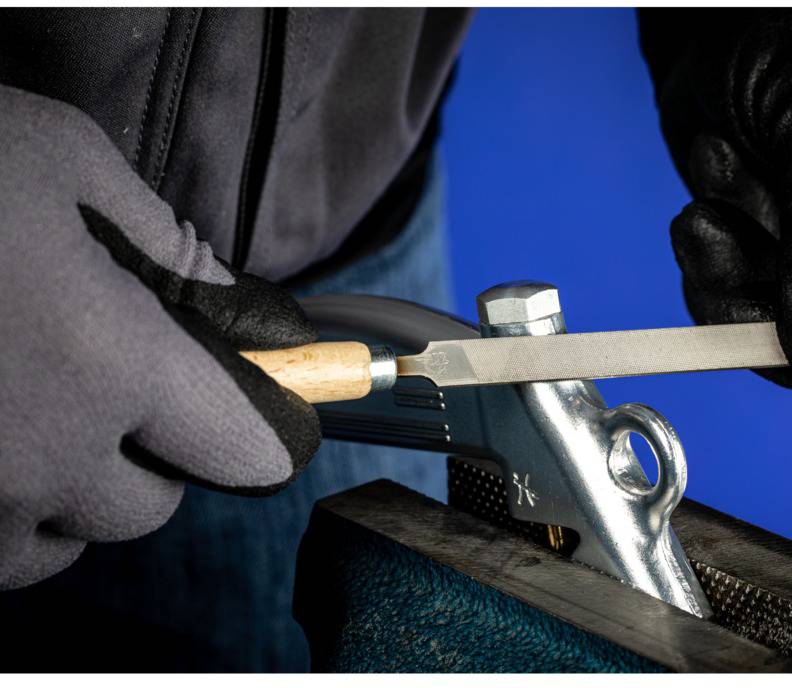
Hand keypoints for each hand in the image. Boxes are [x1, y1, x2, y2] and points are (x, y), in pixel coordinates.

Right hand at [0, 86, 320, 588]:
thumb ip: (164, 240)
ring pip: (61, 547)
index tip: (265, 414)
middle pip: (149, 508)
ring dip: (74, 501)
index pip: (239, 447)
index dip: (263, 432)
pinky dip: (4, 523)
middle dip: (157, 459)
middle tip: (128, 399)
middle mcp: (46, 454)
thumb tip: (226, 292)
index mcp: (113, 363)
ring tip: (48, 428)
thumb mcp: (61, 159)